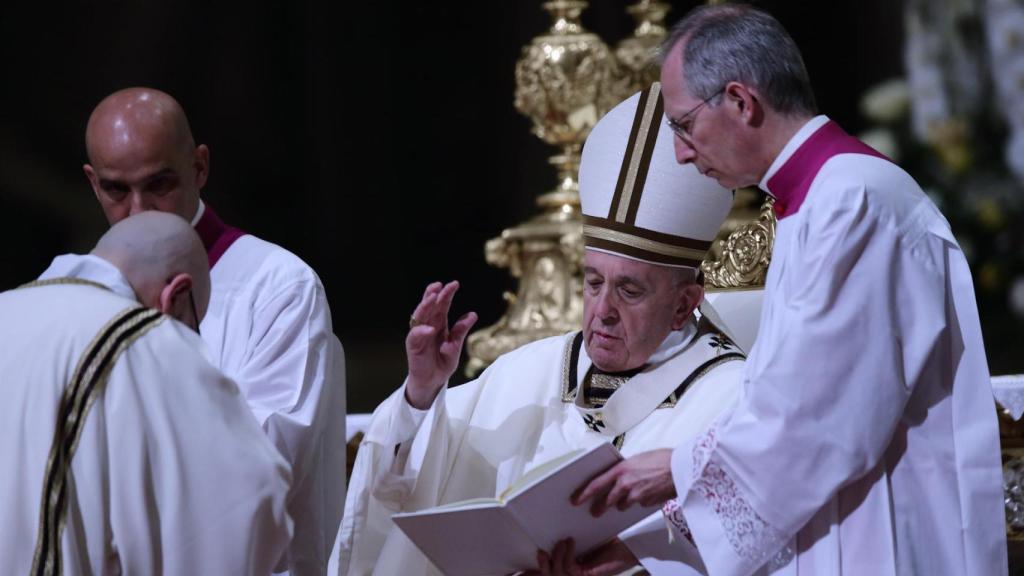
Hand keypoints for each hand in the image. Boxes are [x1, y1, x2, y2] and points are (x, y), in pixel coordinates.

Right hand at [405, 281, 476, 408]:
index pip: (441, 305)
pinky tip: (430, 328)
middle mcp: (428, 326)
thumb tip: (472, 314)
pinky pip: (415, 336)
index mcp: (439, 324)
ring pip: (419, 316)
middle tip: (440, 286)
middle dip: (434, 295)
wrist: (433, 381)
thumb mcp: (456, 346)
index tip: (454, 284)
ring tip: (432, 298)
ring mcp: (419, 335)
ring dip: (425, 306)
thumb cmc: (442, 363)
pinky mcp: (413, 346)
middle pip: (429, 307)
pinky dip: (422, 331)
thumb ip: (461, 331)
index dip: (446, 294)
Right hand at [521, 538, 637, 575]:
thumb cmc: (609, 543)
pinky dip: (567, 555)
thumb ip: (567, 533)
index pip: (547, 569)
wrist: (629, 549)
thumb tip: (551, 519)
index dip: (532, 571)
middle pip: (548, 574)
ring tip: (559, 542)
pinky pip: (571, 568)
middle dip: (539, 567)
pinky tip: (569, 543)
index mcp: (569, 566)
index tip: (518, 568)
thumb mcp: (584, 536)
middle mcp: (572, 573)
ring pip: (557, 573)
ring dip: (555, 557)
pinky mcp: (587, 575)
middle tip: (537, 552)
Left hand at [572, 449, 675, 516]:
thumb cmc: (660, 459)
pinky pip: (638, 505)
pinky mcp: (647, 503)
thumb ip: (624, 470)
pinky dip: (639, 502)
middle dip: (600, 507)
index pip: (596, 484)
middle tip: (595, 512)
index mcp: (620, 470)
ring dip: (622, 503)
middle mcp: (625, 484)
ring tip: (628, 497)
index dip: (584, 494)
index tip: (576, 500)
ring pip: (622, 505)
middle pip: (607, 500)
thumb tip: (616, 479)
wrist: (681, 468)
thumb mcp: (636, 460)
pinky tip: (647, 493)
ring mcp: (636, 496)